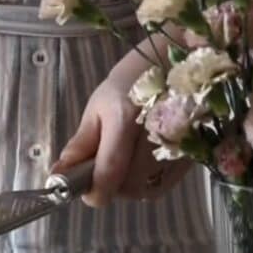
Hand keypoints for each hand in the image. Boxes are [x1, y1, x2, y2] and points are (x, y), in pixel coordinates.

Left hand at [53, 71, 188, 206]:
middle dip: (109, 184)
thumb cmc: (134, 79)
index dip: (91, 191)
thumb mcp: (100, 106)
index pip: (108, 176)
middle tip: (104, 162)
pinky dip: (148, 181)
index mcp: (126, 120)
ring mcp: (179, 148)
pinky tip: (144, 160)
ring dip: (128, 183)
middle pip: (126, 189)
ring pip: (144, 191)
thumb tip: (60, 174)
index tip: (80, 185)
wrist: (181, 62)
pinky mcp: (192, 155)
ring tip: (125, 158)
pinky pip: (162, 185)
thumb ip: (82, 144)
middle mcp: (155, 138)